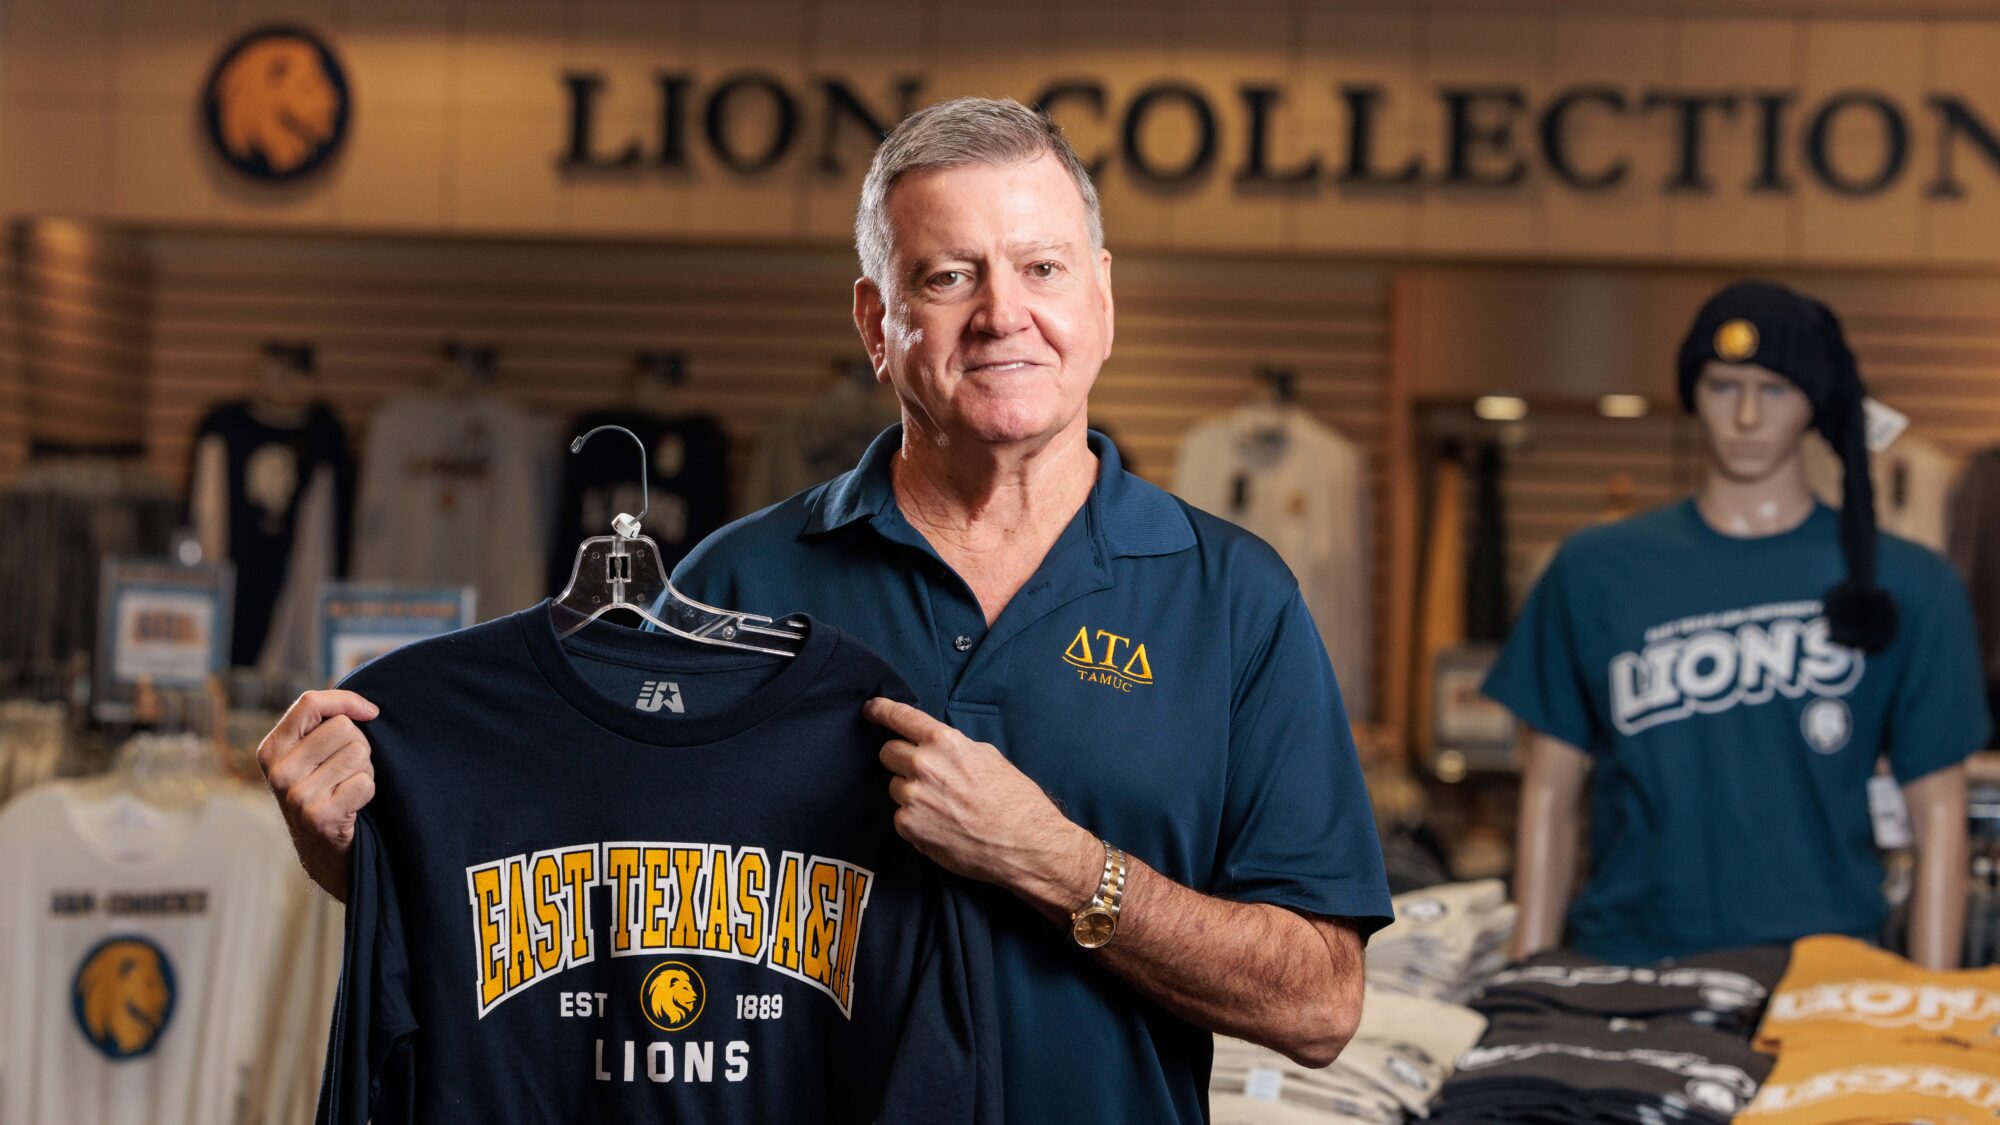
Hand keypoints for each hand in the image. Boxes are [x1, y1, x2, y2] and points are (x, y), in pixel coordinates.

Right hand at [256, 690, 379, 902]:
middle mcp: (278, 771)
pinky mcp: (320, 816)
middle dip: (359, 745)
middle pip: (343, 727)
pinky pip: (365, 782)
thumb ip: (320, 726)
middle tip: (348, 771)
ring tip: (348, 788)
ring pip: (358, 753)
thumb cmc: (322, 793)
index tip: (370, 712)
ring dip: (365, 770)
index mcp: (270, 750)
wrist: (323, 853)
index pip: (309, 702)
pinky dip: (368, 791)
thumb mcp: (307, 758)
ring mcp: (297, 795)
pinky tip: (353, 806)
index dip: (346, 700)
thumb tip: (364, 706)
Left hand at [863, 697, 1099, 911]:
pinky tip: (942, 826)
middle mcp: (923, 765)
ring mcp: (912, 797)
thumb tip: (937, 749)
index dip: (880, 710)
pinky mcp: (908, 827)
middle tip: (924, 775)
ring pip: (895, 786)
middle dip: (901, 760)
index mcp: (944, 742)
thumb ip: (955, 749)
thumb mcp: (988, 757)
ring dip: (910, 793)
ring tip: (943, 807)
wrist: (1025, 844)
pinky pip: (900, 816)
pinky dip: (916, 821)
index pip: (900, 717)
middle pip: (887, 752)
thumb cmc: (1015, 800)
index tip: (871, 708)